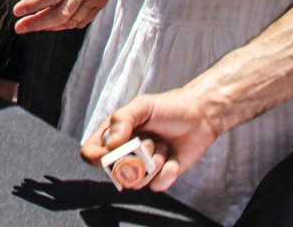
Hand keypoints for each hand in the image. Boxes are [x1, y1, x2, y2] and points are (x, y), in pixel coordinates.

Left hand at [12, 0, 146, 32]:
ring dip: (49, 26)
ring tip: (31, 26)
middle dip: (37, 22)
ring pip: (70, 19)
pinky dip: (66, 25)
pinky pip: (82, 19)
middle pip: (59, 12)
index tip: (17, 11)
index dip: (33, 4)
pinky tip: (54, 24)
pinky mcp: (101, 1)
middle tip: (19, 27)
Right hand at [80, 88, 221, 191]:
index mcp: (114, 134)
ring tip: (164, 147)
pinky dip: (167, 173)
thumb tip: (109, 145)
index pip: (91, 152)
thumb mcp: (142, 106)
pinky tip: (174, 158)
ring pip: (138, 181)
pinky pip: (157, 186)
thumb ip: (122, 120)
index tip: (111, 153)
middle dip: (133, 160)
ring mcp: (143, 166)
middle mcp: (126, 152)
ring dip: (153, 164)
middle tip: (149, 142)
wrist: (201, 116)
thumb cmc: (169, 107)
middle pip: (115, 172)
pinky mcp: (162, 175)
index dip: (97, 157)